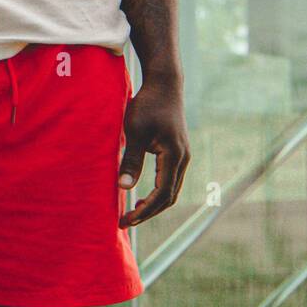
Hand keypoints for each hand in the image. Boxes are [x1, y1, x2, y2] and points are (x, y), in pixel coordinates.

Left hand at [119, 78, 190, 227]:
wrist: (164, 84)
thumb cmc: (148, 105)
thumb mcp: (135, 132)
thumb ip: (131, 161)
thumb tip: (124, 188)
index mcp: (174, 156)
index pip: (161, 194)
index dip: (144, 211)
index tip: (126, 220)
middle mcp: (183, 159)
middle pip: (169, 197)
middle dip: (148, 212)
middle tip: (126, 222)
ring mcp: (183, 156)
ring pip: (171, 190)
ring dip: (153, 204)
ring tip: (133, 213)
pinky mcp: (178, 152)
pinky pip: (170, 180)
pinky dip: (157, 193)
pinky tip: (142, 196)